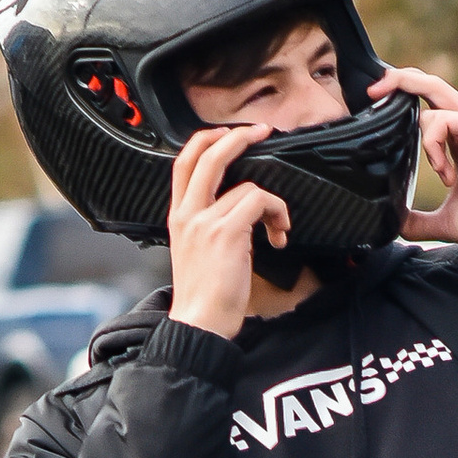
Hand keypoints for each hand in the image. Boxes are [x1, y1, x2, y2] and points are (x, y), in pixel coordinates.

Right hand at [166, 126, 288, 339]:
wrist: (199, 324)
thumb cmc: (203, 295)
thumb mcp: (195, 251)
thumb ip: (207, 224)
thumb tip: (239, 207)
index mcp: (178, 216)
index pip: (183, 162)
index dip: (206, 140)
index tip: (229, 134)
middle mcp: (187, 214)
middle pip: (208, 156)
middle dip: (238, 137)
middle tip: (262, 132)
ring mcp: (205, 222)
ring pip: (247, 185)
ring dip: (274, 203)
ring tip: (279, 226)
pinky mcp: (226, 233)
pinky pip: (260, 202)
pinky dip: (277, 214)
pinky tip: (279, 237)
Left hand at [374, 66, 457, 246]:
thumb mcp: (444, 221)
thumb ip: (418, 220)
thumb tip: (393, 225)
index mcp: (457, 139)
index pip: (426, 103)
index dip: (401, 95)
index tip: (375, 104)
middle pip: (429, 83)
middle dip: (398, 79)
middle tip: (373, 91)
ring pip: (434, 90)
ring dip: (422, 131)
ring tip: (437, 170)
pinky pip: (442, 119)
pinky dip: (434, 144)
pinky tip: (446, 174)